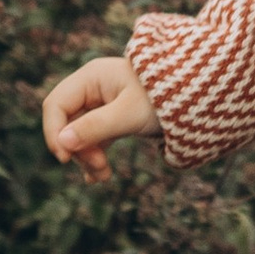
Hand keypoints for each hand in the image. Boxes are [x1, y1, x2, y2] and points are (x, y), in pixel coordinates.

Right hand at [42, 54, 159, 183]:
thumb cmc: (166, 98)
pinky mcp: (113, 118)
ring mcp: (101, 103)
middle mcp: (92, 88)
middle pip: (66, 122)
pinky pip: (94, 139)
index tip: (64, 158)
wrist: (200, 99)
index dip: (53, 132)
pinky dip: (96, 156)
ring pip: (79, 135)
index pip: (56, 105)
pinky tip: (99, 176)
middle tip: (98, 168)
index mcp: (91, 77)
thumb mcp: (129, 114)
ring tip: (104, 176)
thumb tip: (62, 143)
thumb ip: (95, 127)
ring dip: (87, 157)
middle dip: (77, 149)